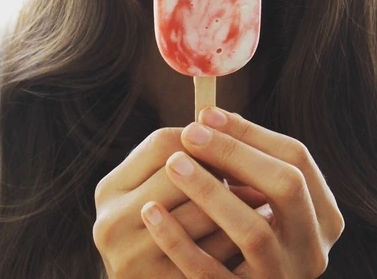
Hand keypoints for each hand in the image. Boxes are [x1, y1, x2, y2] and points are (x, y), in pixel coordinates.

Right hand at [93, 127, 268, 277]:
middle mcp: (110, 222)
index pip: (162, 142)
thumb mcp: (160, 191)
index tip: (234, 138)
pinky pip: (211, 257)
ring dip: (239, 203)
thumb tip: (230, 118)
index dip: (204, 138)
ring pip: (202, 214)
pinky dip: (236, 241)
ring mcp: (130, 258)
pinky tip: (255, 232)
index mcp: (110, 189)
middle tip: (260, 163)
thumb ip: (185, 158)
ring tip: (266, 194)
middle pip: (181, 174)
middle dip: (223, 170)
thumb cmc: (165, 230)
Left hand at [140, 108, 344, 277]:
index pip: (297, 159)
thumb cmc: (248, 239)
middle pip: (286, 186)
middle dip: (236, 153)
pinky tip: (153, 213)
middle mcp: (312, 250)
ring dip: (210, 191)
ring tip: (173, 163)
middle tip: (190, 133)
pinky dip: (179, 241)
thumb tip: (210, 117)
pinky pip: (209, 273)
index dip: (251, 132)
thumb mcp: (263, 203)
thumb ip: (248, 164)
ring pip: (252, 231)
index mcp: (323, 216)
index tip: (207, 115)